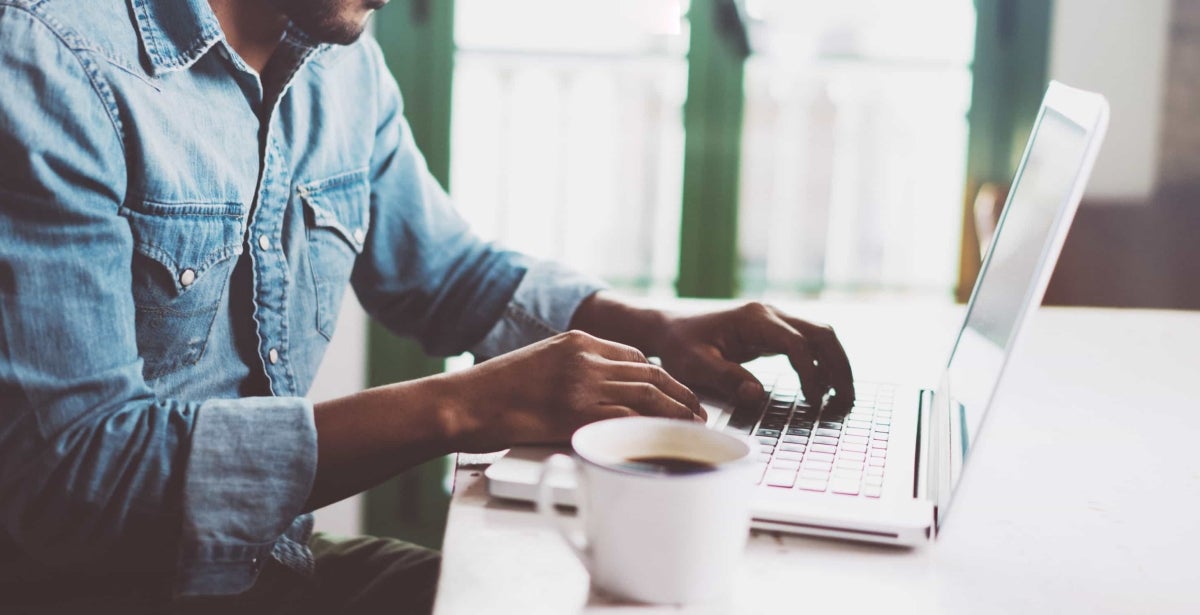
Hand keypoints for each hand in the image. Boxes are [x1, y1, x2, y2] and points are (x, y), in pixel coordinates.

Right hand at [444, 330, 704, 451]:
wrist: (463, 402)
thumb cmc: (494, 392)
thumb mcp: (539, 364)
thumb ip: (572, 371)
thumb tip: (601, 394)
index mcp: (576, 340)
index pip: (634, 356)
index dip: (661, 377)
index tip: (675, 393)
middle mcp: (585, 357)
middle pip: (650, 373)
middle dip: (681, 394)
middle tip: (699, 412)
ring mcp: (583, 384)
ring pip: (648, 395)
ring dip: (678, 412)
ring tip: (694, 427)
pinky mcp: (576, 412)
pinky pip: (628, 419)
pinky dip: (654, 429)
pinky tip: (667, 439)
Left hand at [652, 302, 854, 407]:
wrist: (669, 329)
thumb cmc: (679, 346)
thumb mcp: (694, 365)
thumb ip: (726, 378)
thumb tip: (758, 396)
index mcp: (754, 319)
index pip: (797, 345)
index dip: (811, 374)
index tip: (815, 402)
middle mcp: (770, 314)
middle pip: (821, 334)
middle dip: (839, 366)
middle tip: (847, 400)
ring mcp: (774, 320)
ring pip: (820, 336)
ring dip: (835, 364)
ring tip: (843, 397)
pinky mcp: (773, 331)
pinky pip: (807, 343)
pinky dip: (821, 363)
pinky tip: (824, 388)